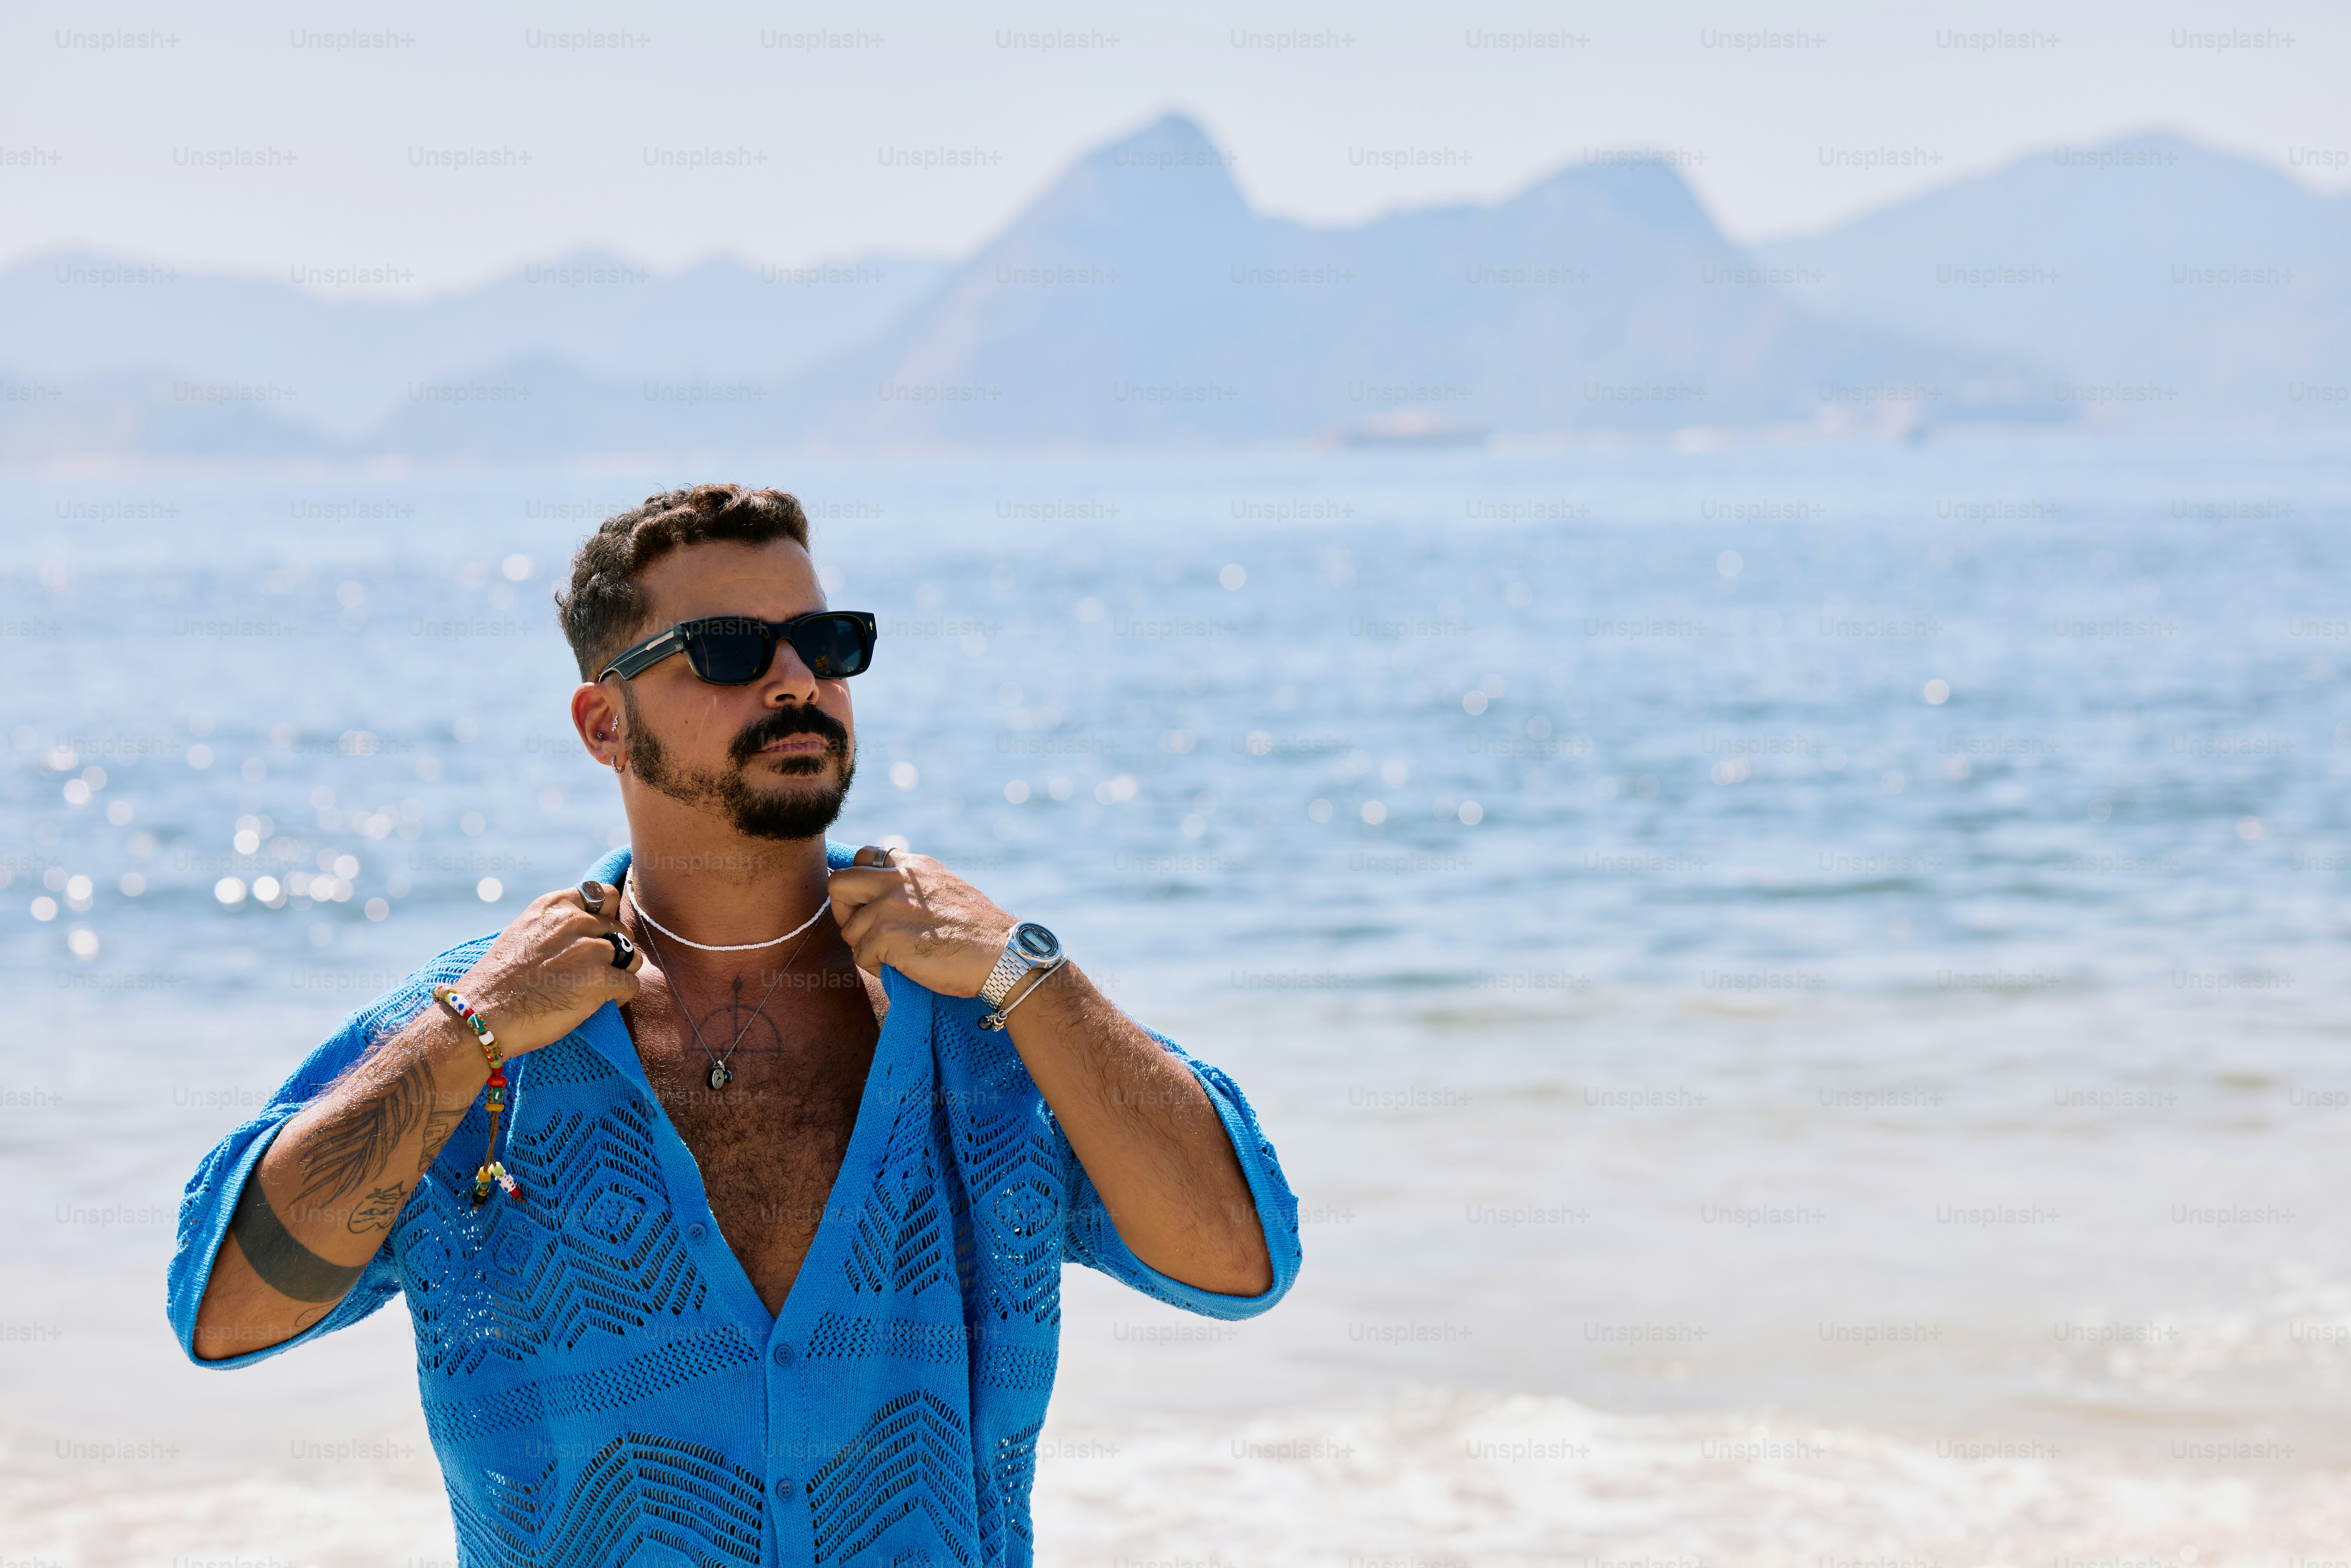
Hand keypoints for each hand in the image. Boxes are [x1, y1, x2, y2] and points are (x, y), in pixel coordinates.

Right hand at [450, 877, 643, 1055]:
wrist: (482, 1014)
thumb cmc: (500, 981)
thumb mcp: (524, 932)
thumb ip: (556, 924)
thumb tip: (587, 923)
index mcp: (555, 905)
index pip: (604, 895)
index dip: (606, 917)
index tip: (598, 936)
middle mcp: (576, 921)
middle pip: (621, 929)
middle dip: (613, 950)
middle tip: (591, 972)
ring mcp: (591, 949)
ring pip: (632, 956)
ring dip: (620, 973)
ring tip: (595, 988)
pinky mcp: (600, 978)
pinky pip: (631, 985)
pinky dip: (620, 997)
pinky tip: (598, 1004)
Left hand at [828, 850, 1015, 996]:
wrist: (1001, 955)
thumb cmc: (979, 932)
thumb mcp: (946, 889)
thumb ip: (914, 885)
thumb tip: (886, 895)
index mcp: (913, 865)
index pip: (862, 858)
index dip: (858, 885)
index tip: (867, 905)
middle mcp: (897, 879)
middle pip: (838, 884)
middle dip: (844, 911)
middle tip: (866, 932)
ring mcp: (889, 906)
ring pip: (849, 929)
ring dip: (867, 948)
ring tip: (898, 957)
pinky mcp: (885, 935)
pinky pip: (860, 956)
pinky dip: (877, 967)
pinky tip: (904, 968)